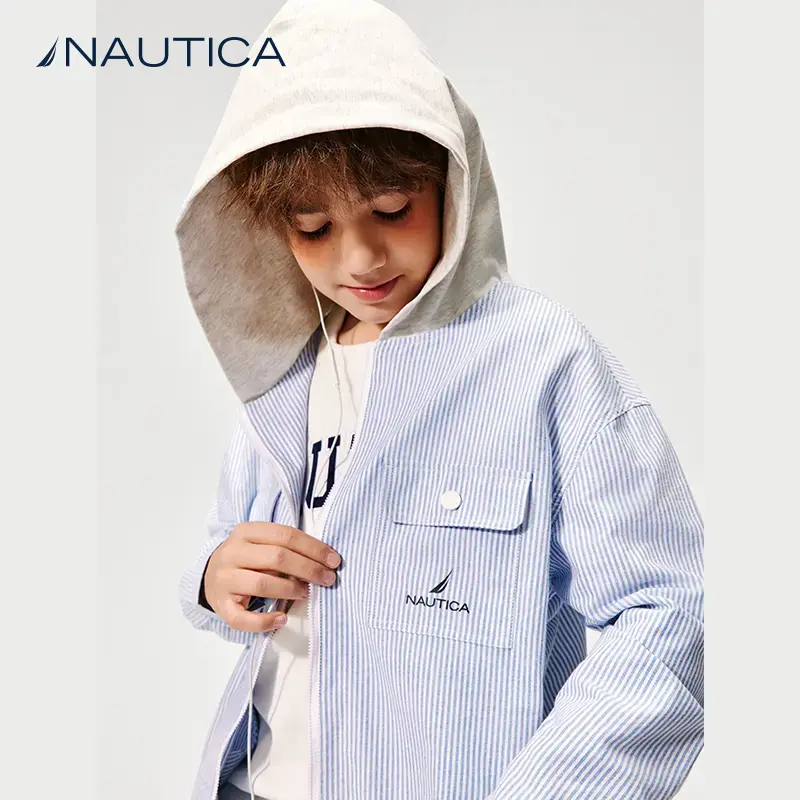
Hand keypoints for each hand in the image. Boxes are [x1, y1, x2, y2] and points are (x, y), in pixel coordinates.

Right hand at [202, 521, 341, 632]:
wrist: (209, 576)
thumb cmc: (246, 559)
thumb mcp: (261, 543)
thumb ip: (285, 547)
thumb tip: (324, 560)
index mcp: (246, 531)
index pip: (286, 535)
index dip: (314, 548)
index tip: (333, 560)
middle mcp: (232, 552)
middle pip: (278, 557)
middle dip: (308, 569)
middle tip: (327, 579)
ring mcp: (224, 579)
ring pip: (262, 584)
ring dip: (290, 590)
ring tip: (306, 593)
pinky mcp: (221, 606)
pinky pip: (243, 618)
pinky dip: (265, 621)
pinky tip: (282, 619)